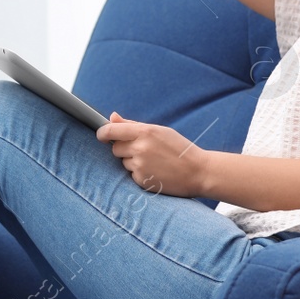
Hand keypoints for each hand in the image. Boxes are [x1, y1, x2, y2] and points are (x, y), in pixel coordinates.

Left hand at [96, 110, 211, 197]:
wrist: (198, 172)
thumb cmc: (179, 148)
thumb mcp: (159, 131)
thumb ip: (133, 125)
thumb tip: (112, 117)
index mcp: (145, 132)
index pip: (111, 131)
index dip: (102, 133)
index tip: (101, 135)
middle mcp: (140, 149)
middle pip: (115, 148)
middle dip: (124, 148)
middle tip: (142, 150)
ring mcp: (140, 166)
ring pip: (123, 162)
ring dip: (132, 161)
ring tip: (153, 161)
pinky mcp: (142, 181)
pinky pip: (131, 174)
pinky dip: (139, 173)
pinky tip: (156, 171)